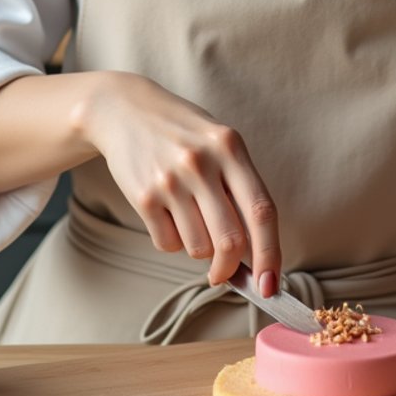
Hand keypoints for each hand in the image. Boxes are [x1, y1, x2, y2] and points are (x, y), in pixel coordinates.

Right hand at [80, 71, 281, 295]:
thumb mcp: (218, 143)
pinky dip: (172, 241)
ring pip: (198, 248)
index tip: (271, 286)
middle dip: (230, 269)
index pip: (261, 211)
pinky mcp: (143, 196)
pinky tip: (167, 214)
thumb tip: (254, 253)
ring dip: (199, 249)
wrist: (124, 110)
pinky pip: (168, 243)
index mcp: (230, 147)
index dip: (270, 254)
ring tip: (190, 219)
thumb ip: (239, 187)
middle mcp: (201, 163)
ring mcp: (170, 180)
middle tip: (224, 275)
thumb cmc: (182, 133)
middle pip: (230, 240)